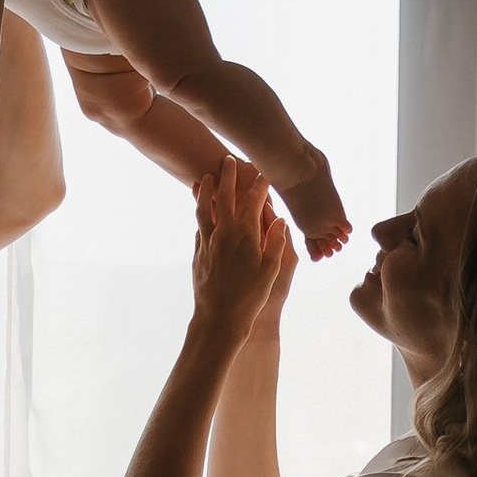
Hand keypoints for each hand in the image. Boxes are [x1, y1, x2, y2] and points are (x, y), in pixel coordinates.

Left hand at [190, 161, 294, 340]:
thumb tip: (278, 219)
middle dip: (228, 176)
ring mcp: (207, 241)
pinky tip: (200, 211)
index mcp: (245, 234)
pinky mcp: (198, 252)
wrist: (220, 317)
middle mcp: (224, 233)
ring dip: (205, 190)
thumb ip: (275, 241)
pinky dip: (200, 213)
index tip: (262, 171)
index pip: (253, 201)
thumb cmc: (251, 296)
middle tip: (228, 159)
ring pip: (204, 208)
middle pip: (225, 196)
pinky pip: (198, 226)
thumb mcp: (271, 269)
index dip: (259, 184)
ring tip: (205, 177)